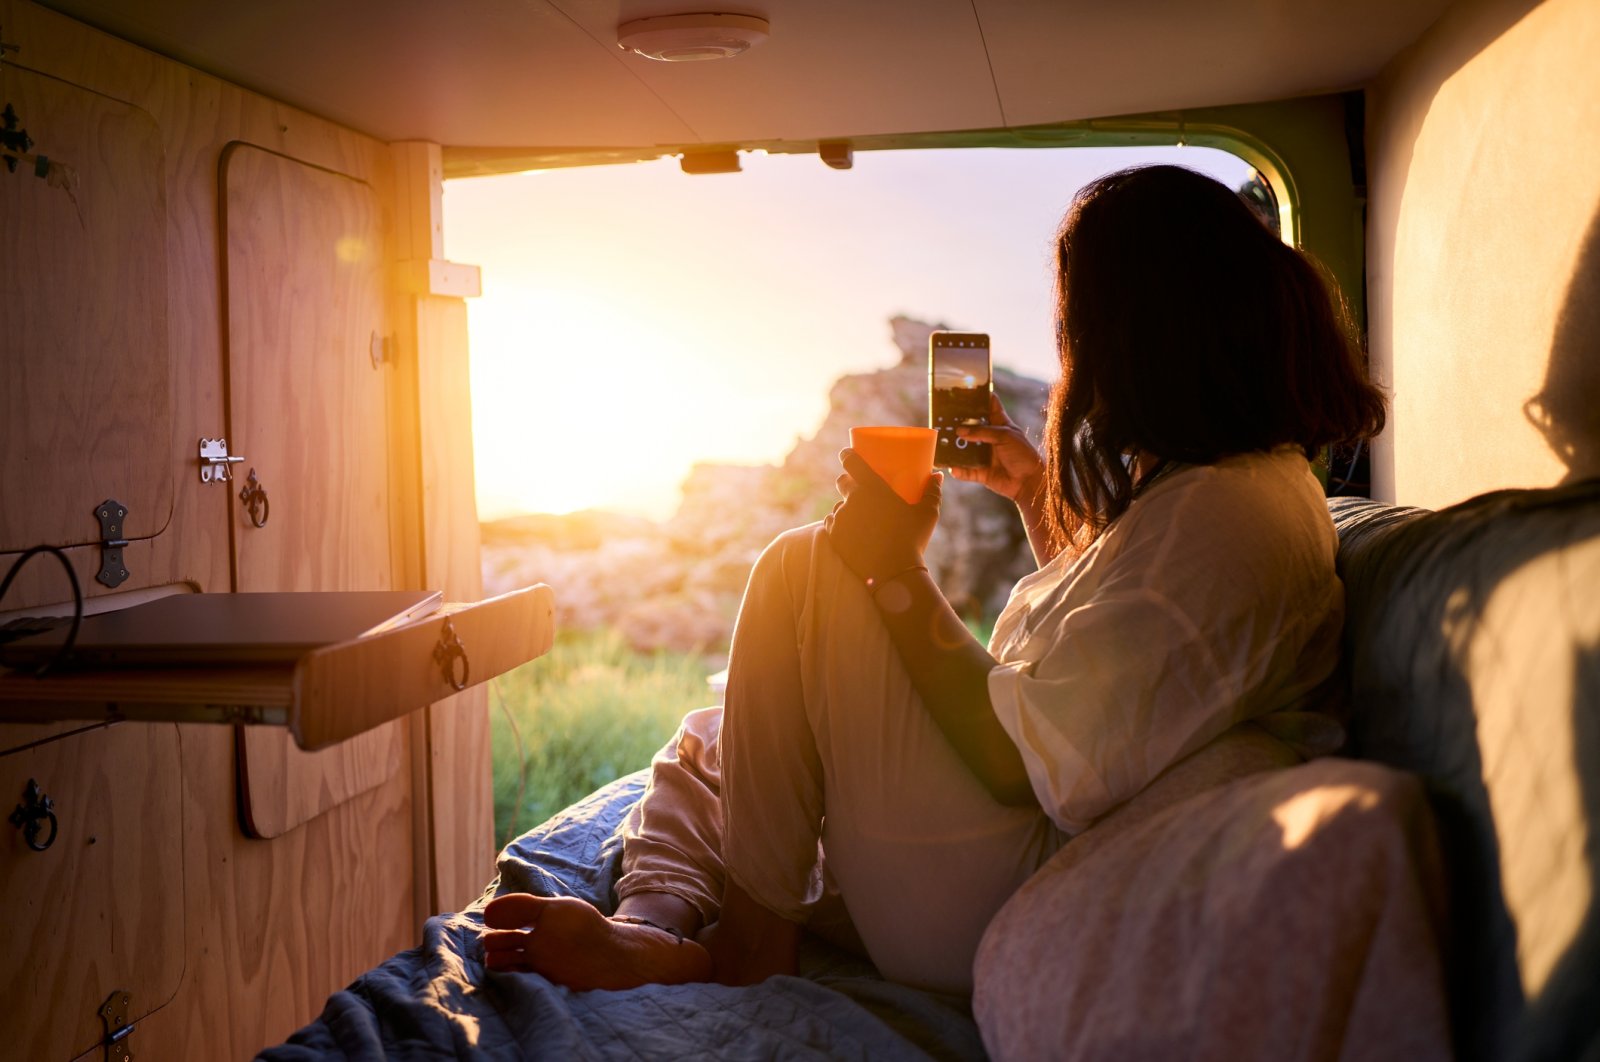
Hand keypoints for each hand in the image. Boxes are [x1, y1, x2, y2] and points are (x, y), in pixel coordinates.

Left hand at [825, 449, 941, 582]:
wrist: (894, 573)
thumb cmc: (913, 540)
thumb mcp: (927, 513)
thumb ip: (932, 491)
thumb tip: (937, 475)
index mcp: (872, 488)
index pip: (851, 462)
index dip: (847, 455)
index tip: (847, 454)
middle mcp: (853, 499)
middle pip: (842, 482)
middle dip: (847, 481)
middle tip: (857, 488)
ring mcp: (842, 518)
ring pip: (838, 505)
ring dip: (845, 506)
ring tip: (859, 515)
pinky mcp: (834, 536)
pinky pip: (831, 522)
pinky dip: (838, 523)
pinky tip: (848, 527)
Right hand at [947, 394, 1044, 503]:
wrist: (1028, 481)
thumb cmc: (1022, 454)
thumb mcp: (1004, 436)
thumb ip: (982, 432)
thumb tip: (959, 431)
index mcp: (999, 424)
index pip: (989, 405)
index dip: (979, 397)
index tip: (964, 390)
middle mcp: (990, 438)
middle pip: (971, 427)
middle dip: (958, 423)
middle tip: (942, 417)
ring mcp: (984, 455)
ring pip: (965, 449)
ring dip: (954, 447)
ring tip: (940, 441)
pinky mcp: (981, 472)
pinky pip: (966, 471)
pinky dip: (959, 470)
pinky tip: (952, 467)